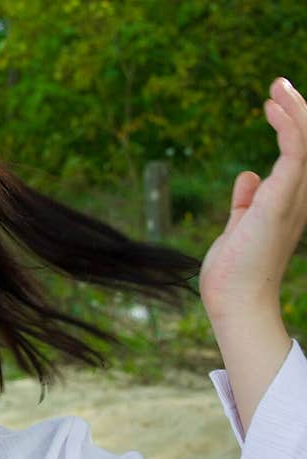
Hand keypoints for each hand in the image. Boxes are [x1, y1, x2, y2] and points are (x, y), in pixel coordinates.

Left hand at [199, 77, 306, 324]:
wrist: (234, 299)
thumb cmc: (235, 270)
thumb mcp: (240, 226)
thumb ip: (246, 201)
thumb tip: (248, 176)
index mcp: (289, 202)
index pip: (299, 155)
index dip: (291, 125)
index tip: (273, 104)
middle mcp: (298, 198)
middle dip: (298, 110)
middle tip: (277, 84)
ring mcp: (293, 199)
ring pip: (306, 143)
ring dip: (295, 111)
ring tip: (276, 87)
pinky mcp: (280, 201)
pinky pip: (294, 154)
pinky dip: (288, 128)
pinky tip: (274, 109)